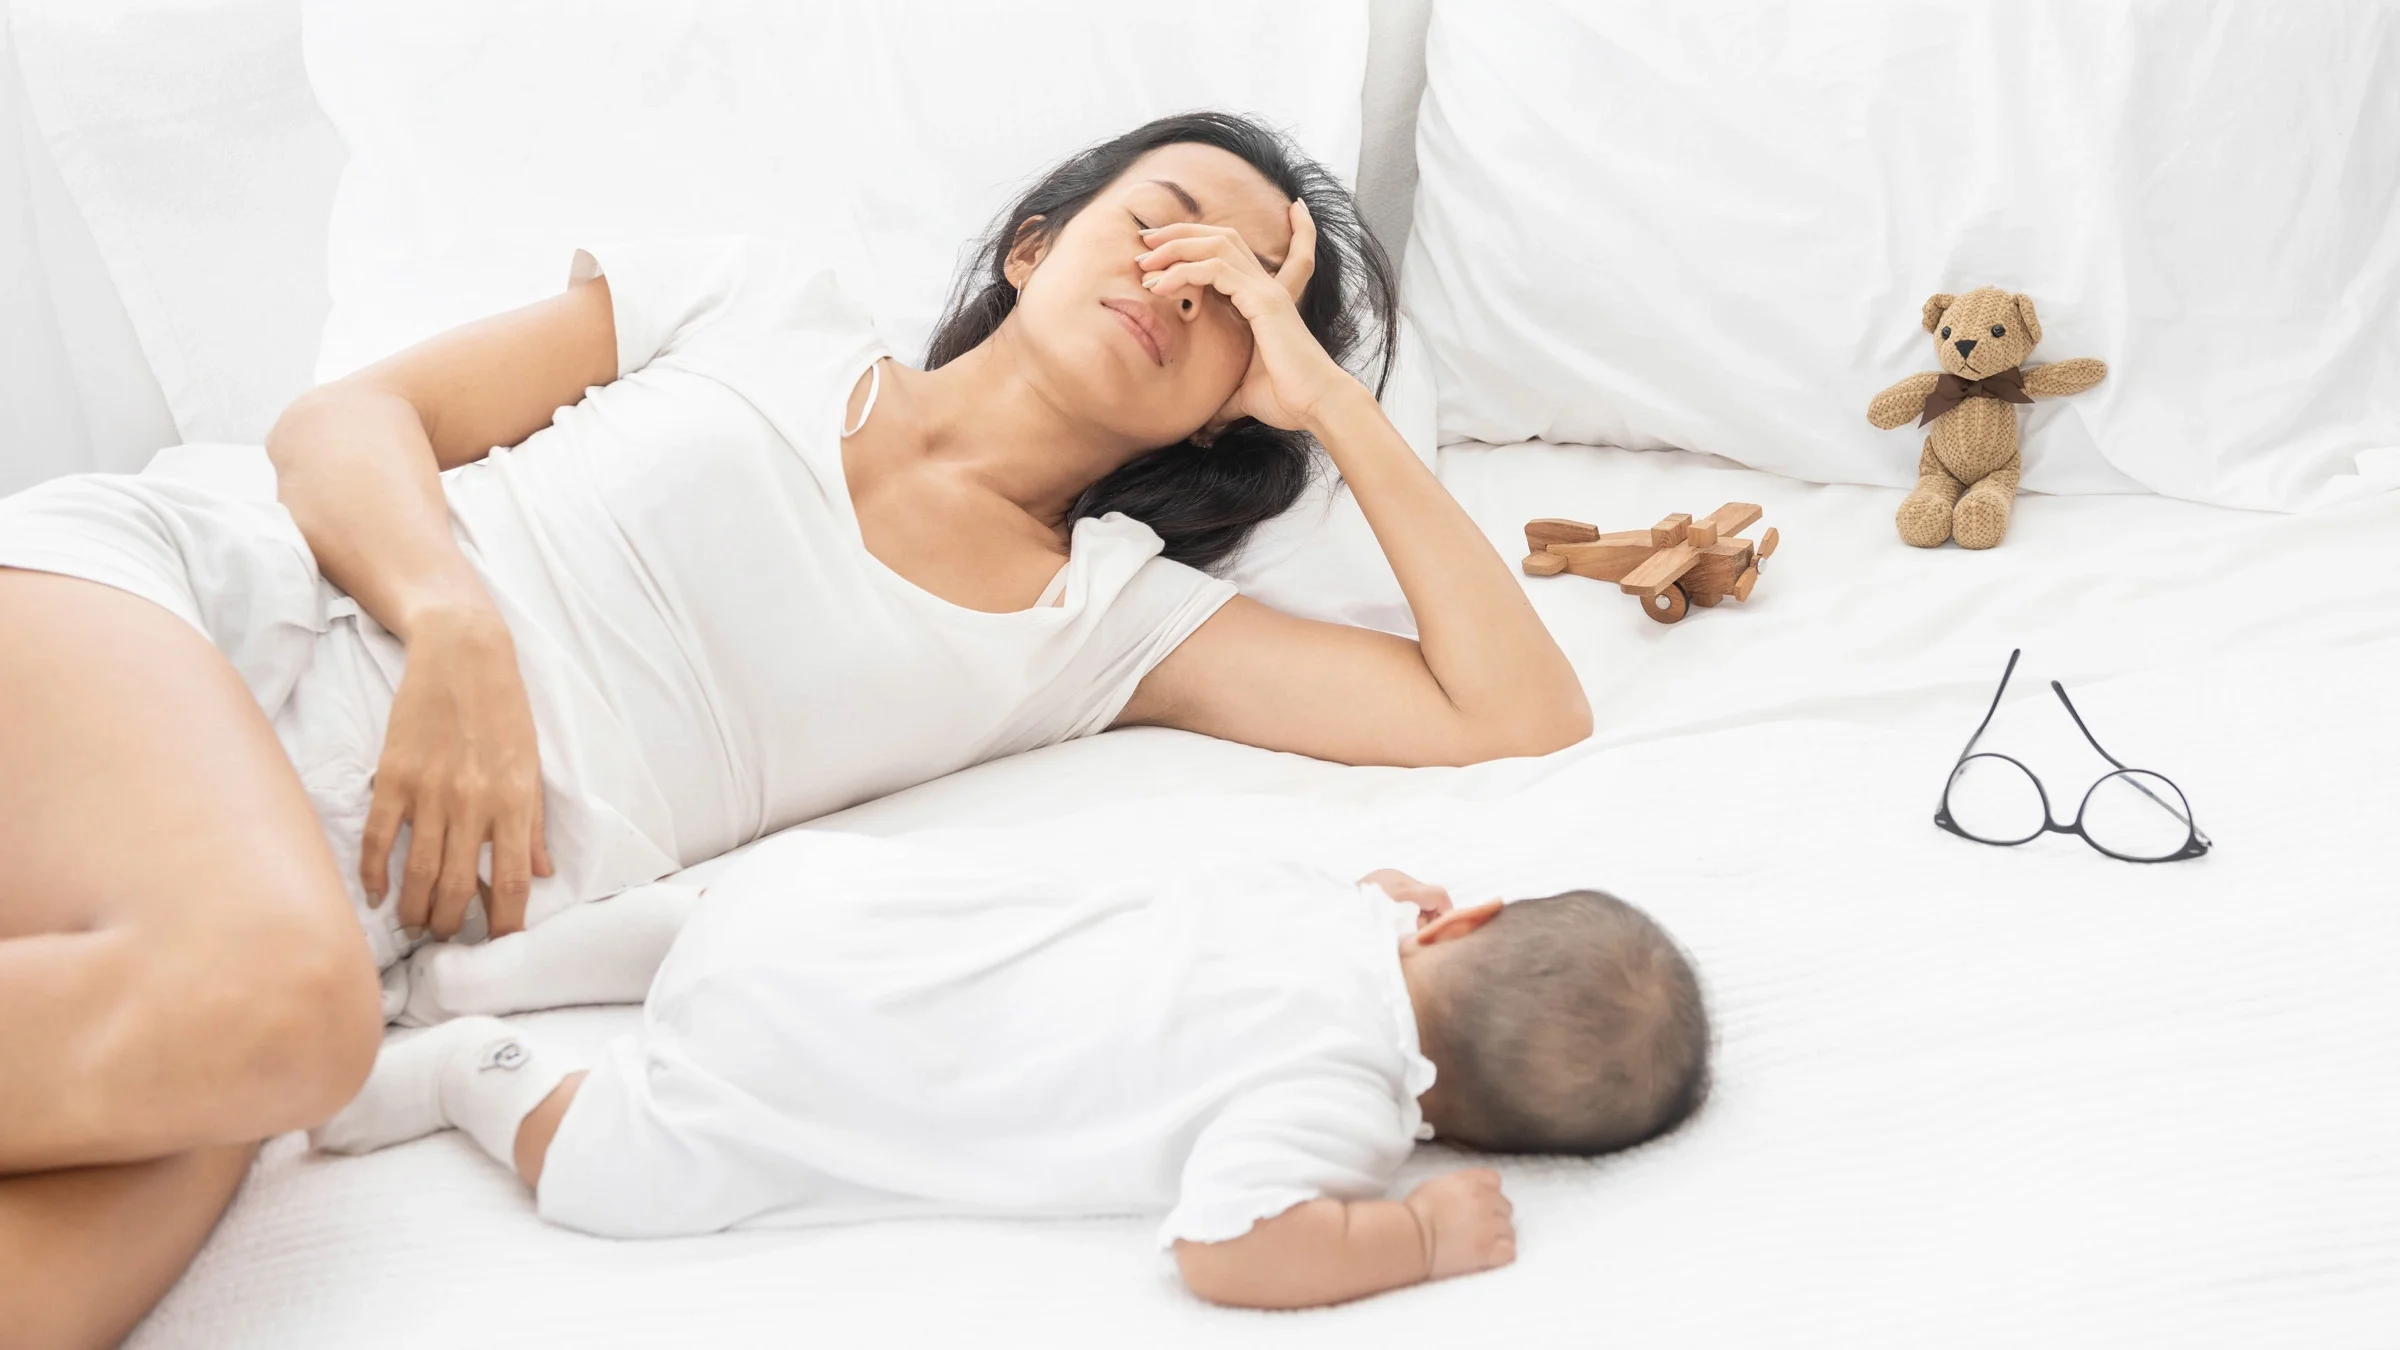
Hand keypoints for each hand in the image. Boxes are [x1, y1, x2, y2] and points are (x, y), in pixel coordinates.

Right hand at [361, 604, 552, 938]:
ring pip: (418, 871)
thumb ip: (533, 822)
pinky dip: (374, 873)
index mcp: (513, 802)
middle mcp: (472, 804)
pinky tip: (377, 895)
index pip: (509, 882)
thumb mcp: (531, 765)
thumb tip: (541, 873)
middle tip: (444, 939)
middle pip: (456, 886)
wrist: (463, 654)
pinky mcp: (394, 777)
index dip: (504, 923)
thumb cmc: (504, 710)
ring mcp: (430, 792)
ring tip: (414, 927)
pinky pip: (380, 837)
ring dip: (415, 908)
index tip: (499, 945)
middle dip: (450, 923)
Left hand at [1135, 199, 1353, 431]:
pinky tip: (1159, 287)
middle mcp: (1264, 287)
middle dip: (1179, 233)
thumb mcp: (1242, 394)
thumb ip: (1222, 401)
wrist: (1317, 405)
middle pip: (1220, 236)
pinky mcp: (1261, 301)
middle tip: (1145, 240)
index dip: (1198, 239)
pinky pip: (1214, 270)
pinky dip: (1183, 272)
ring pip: (1215, 244)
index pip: (1234, 251)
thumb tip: (1204, 426)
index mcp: (1261, 299)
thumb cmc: (1287, 400)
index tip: (1159, 247)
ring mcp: (1265, 290)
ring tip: (1144, 262)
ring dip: (1175, 247)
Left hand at [1359, 868, 1452, 929]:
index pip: (1439, 895)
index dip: (1446, 915)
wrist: (1329, 921)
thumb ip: (1419, 934)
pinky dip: (1401, 904)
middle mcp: (1394, 877)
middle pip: (1427, 894)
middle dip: (1427, 916)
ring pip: (1414, 892)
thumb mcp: (1395, 938)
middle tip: (1413, 935)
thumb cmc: (1362, 932)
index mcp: (1401, 891)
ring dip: (1413, 911)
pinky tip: (1388, 918)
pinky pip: (1399, 889)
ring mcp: (1384, 874)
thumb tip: (1437, 936)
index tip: (1439, 933)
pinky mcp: (1376, 876)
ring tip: (1397, 928)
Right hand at [1404, 1169, 1516, 1281]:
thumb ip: (1461, 1185)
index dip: (1489, 1193)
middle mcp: (1483, 1200)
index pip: (1495, 1181)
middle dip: (1494, 1217)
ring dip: (1498, 1237)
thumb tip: (1472, 1192)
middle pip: (1505, 1207)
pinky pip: (1509, 1251)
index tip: (1479, 1204)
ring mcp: (1487, 1226)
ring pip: (1509, 1230)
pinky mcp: (1487, 1250)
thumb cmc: (1415, 1214)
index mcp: (1470, 1182)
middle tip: (1477, 1229)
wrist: (1408, 1238)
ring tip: (1480, 1245)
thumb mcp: (1437, 1185)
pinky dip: (1502, 1254)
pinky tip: (1488, 1257)